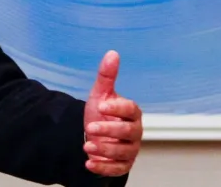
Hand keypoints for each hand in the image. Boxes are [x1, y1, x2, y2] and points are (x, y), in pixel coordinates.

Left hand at [83, 50, 141, 176]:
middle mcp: (134, 132)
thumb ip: (106, 76)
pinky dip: (103, 167)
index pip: (131, 109)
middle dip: (110, 130)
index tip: (100, 105)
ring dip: (105, 150)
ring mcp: (129, 149)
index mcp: (131, 113)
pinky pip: (117, 169)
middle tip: (90, 127)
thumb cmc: (101, 113)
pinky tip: (89, 163)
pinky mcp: (122, 164)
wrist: (94, 135)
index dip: (117, 108)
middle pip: (129, 132)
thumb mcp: (100, 94)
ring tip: (86, 146)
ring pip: (123, 152)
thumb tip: (112, 53)